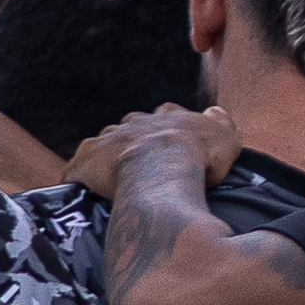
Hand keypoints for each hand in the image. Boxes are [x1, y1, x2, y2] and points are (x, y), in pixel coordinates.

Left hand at [72, 101, 239, 197]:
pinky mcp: (89, 157)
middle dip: (136, 143)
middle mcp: (137, 122)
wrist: (164, 162)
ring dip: (108, 158)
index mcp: (168, 117)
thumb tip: (215, 112)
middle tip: (144, 168)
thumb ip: (221, 124)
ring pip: (106, 143)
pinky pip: (78, 167)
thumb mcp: (226, 137)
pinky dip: (79, 177)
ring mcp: (111, 137)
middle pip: (133, 128)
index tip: (173, 147)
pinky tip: (80, 192)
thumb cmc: (200, 155)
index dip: (170, 132)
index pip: (167, 116)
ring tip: (112, 182)